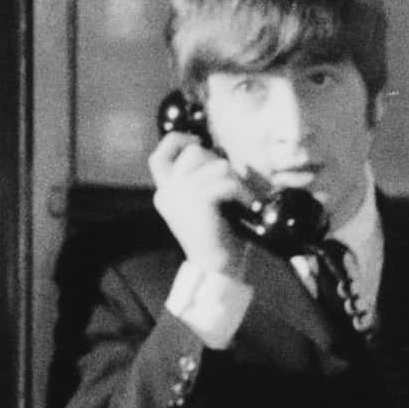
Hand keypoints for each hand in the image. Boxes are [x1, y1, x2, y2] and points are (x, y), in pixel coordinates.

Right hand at [148, 125, 253, 275]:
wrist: (216, 266)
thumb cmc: (216, 236)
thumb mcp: (202, 204)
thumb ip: (200, 181)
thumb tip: (219, 155)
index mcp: (165, 194)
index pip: (158, 157)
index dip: (176, 141)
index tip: (198, 141)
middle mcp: (167, 192)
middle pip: (193, 153)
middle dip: (219, 162)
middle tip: (234, 183)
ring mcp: (181, 194)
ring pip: (217, 165)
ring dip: (237, 179)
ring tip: (245, 197)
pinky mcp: (198, 199)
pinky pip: (227, 182)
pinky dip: (243, 192)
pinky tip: (249, 205)